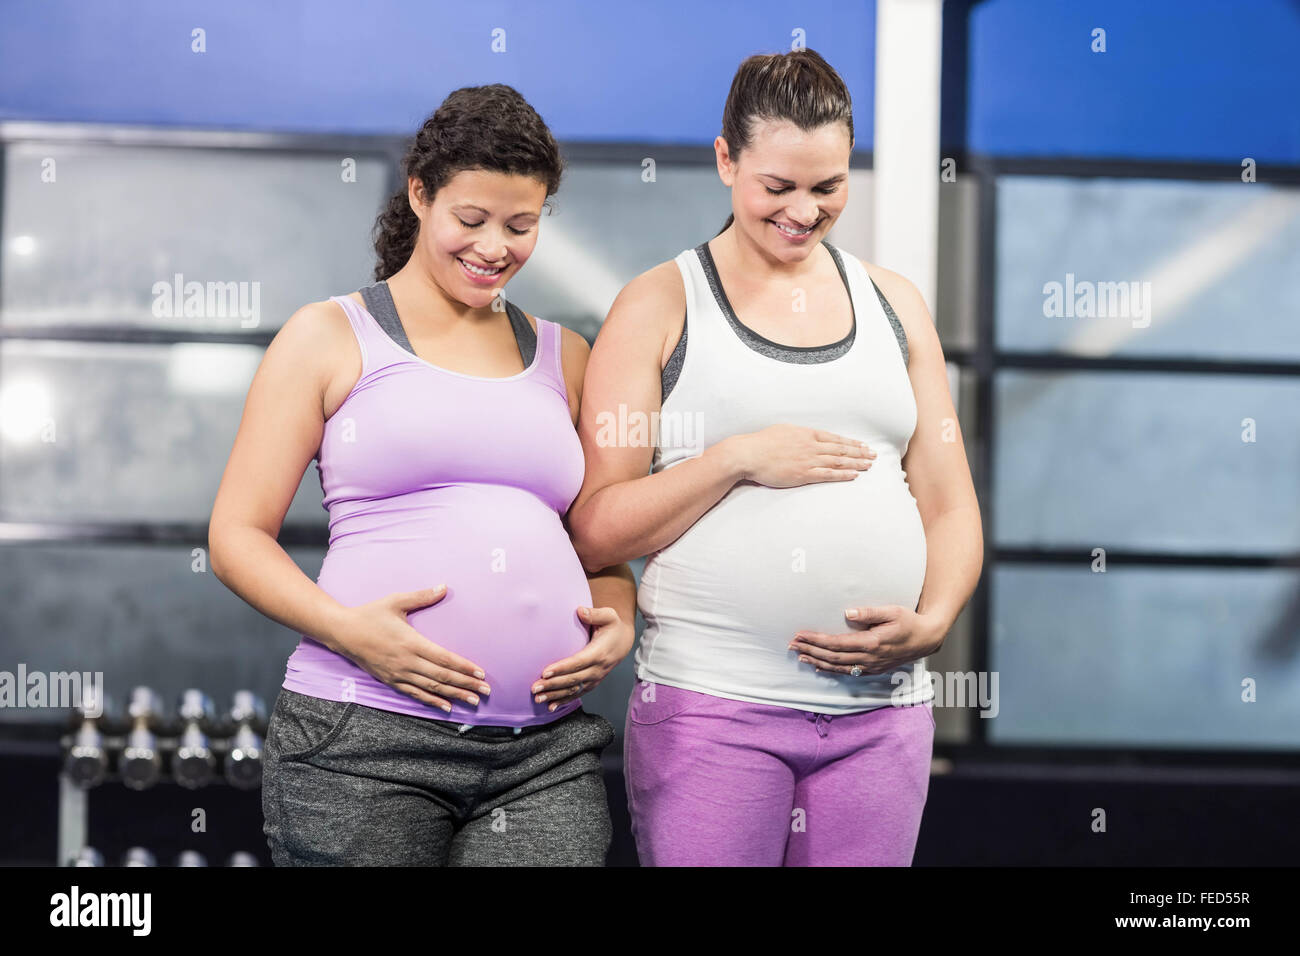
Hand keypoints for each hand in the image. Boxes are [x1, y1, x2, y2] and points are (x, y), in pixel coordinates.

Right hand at [331, 586, 490, 712]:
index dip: (464, 667)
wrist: (343, 632)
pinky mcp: (391, 681)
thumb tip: (444, 586)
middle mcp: (407, 661)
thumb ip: (422, 596)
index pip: (444, 658)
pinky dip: (432, 701)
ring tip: (472, 701)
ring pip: (431, 688)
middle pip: (442, 676)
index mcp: (411, 642)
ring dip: (454, 695)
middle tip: (486, 691)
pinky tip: (447, 706)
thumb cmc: (370, 614)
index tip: (481, 674)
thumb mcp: (396, 601)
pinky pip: (415, 694)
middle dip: (466, 685)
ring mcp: (398, 673)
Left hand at [532, 605, 634, 711]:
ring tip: (538, 699)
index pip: (577, 662)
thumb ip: (594, 614)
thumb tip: (580, 611)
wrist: (624, 641)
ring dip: (555, 695)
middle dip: (552, 685)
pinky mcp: (592, 683)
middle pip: (572, 680)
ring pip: (574, 690)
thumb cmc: (613, 626)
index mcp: (599, 653)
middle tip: (534, 688)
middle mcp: (597, 669)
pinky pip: (578, 694)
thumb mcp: (609, 616)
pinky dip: (564, 701)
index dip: (561, 668)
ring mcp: (595, 678)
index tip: (545, 672)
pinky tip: (550, 706)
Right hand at [725, 425, 874, 487]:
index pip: (835, 438)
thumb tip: (804, 435)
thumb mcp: (783, 430)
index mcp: (806, 434)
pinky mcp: (803, 473)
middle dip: (859, 452)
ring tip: (869, 465)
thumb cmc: (761, 443)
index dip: (851, 442)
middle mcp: (811, 445)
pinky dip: (842, 474)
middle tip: (873, 455)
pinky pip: (828, 474)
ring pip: (838, 461)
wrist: (749, 454)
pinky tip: (854, 475)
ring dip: (856, 463)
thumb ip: (797, 434)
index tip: (862, 445)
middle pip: (841, 449)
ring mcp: (808, 460)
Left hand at [788, 605, 942, 675]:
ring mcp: (871, 666)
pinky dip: (831, 670)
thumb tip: (846, 612)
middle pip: (833, 657)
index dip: (816, 640)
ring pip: (838, 667)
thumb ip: (869, 612)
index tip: (800, 635)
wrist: (926, 639)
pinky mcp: (873, 669)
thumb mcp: (892, 611)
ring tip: (800, 656)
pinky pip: (848, 672)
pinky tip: (819, 667)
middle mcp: (869, 658)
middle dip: (811, 651)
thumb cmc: (909, 622)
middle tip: (792, 645)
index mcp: (871, 643)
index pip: (837, 643)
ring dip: (817, 662)